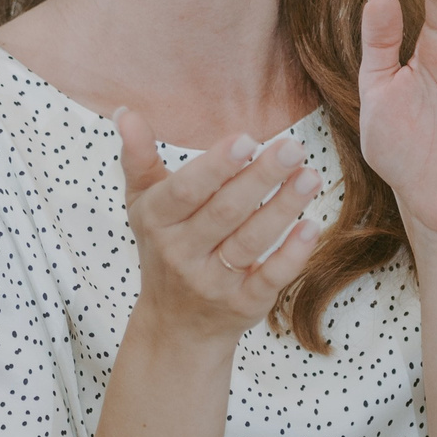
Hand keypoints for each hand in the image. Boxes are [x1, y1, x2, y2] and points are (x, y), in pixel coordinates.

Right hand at [116, 107, 322, 346]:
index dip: (216, 167)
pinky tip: (312, 226)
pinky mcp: (244, 305)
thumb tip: (124, 111)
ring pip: (250, 242)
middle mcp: (182, 254)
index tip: (247, 140)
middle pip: (224, 213)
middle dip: (260, 178)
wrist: (175, 325)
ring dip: (283, 208)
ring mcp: (213, 282)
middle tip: (293, 146)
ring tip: (310, 176)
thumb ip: (138, 157)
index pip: (185, 191)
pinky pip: (269, 278)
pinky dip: (292, 254)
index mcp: (157, 221)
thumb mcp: (144, 204)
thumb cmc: (164, 246)